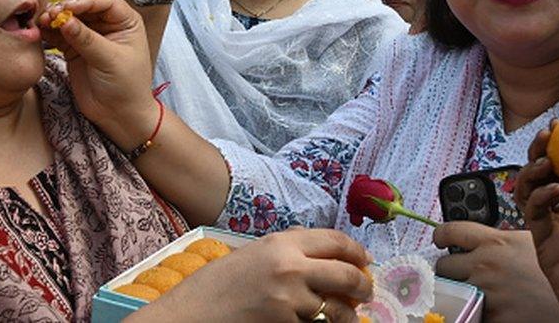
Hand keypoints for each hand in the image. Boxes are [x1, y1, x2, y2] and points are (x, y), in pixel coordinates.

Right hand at [38, 0, 155, 140]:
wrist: (118, 114)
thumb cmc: (126, 86)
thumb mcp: (109, 60)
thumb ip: (87, 39)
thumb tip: (65, 20)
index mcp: (125, 21)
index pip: (104, 1)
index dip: (85, 1)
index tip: (67, 7)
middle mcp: (107, 23)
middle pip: (83, 6)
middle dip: (66, 8)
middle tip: (51, 14)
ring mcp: (89, 35)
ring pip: (68, 18)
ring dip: (54, 18)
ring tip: (43, 22)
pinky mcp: (74, 48)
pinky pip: (59, 34)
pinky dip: (49, 32)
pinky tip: (40, 31)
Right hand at [136, 228, 372, 321]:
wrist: (191, 315)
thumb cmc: (216, 285)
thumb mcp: (251, 254)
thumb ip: (286, 247)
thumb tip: (320, 249)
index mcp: (281, 243)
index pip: (335, 242)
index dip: (357, 251)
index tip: (365, 260)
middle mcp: (291, 267)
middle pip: (346, 274)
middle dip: (363, 285)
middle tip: (367, 291)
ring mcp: (290, 300)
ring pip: (337, 309)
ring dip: (349, 314)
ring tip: (350, 316)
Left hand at [434, 222, 558, 322]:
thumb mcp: (536, 243)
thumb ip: (505, 242)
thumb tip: (487, 242)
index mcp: (495, 243)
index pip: (450, 231)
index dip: (442, 236)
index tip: (441, 241)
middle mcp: (486, 267)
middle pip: (444, 265)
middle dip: (450, 271)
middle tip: (461, 275)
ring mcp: (488, 295)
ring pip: (451, 293)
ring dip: (458, 293)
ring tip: (471, 295)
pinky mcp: (494, 320)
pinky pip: (469, 316)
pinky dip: (472, 315)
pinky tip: (483, 313)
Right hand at [513, 126, 558, 322]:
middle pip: (551, 173)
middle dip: (545, 151)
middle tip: (547, 135)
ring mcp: (557, 227)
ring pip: (534, 189)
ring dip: (535, 170)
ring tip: (546, 163)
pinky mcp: (543, 243)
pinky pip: (533, 213)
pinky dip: (538, 197)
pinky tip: (553, 191)